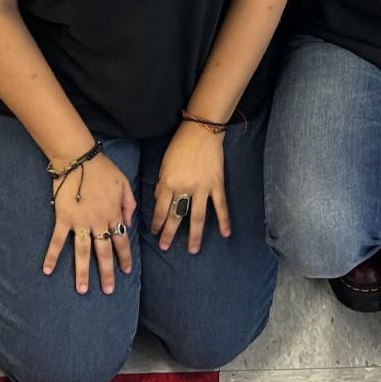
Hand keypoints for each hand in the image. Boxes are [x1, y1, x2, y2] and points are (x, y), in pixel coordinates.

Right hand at [46, 152, 136, 294]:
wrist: (79, 158)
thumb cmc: (102, 168)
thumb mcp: (124, 183)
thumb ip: (129, 204)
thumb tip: (128, 223)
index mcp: (113, 214)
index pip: (121, 240)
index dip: (124, 256)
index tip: (126, 271)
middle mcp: (98, 222)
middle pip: (104, 252)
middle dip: (107, 273)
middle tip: (108, 290)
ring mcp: (80, 222)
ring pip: (83, 252)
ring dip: (82, 271)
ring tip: (81, 290)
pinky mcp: (64, 218)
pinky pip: (58, 240)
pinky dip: (52, 255)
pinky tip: (48, 270)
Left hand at [150, 122, 229, 252]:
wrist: (202, 131)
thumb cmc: (180, 146)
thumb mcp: (164, 164)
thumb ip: (162, 184)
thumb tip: (159, 201)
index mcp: (168, 182)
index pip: (161, 208)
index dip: (158, 222)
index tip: (155, 232)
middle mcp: (184, 188)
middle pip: (176, 216)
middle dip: (170, 233)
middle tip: (165, 247)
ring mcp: (202, 188)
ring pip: (197, 216)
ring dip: (194, 235)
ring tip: (193, 250)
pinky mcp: (216, 185)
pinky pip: (220, 206)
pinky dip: (224, 220)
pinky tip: (225, 234)